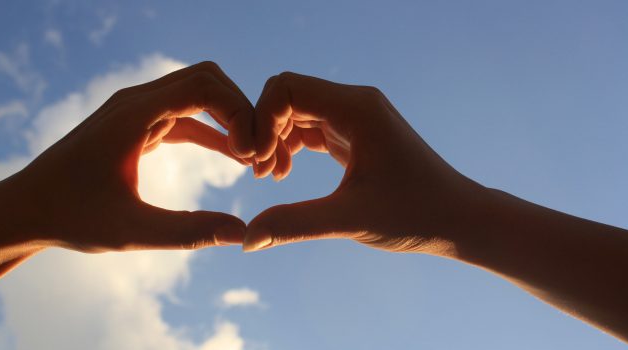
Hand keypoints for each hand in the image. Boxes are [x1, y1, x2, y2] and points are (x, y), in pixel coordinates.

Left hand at [0, 62, 254, 252]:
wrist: (25, 209)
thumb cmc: (71, 218)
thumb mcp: (133, 231)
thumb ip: (189, 232)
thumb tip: (241, 234)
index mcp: (133, 115)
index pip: (204, 86)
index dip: (239, 112)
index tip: (253, 153)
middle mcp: (135, 101)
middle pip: (206, 79)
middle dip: (240, 109)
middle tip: (260, 152)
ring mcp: (134, 109)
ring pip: (197, 93)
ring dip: (227, 118)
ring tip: (253, 157)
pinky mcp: (134, 123)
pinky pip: (183, 114)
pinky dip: (210, 130)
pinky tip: (232, 155)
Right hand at [243, 72, 485, 253]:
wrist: (458, 219)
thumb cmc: (415, 215)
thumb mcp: (350, 219)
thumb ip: (294, 224)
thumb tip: (246, 239)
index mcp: (357, 108)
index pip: (285, 88)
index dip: (261, 119)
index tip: (258, 161)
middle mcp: (355, 103)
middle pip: (286, 95)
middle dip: (263, 129)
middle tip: (258, 171)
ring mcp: (355, 117)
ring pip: (294, 111)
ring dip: (274, 139)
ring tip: (270, 177)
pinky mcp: (354, 135)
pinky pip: (308, 127)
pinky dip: (289, 146)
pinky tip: (283, 175)